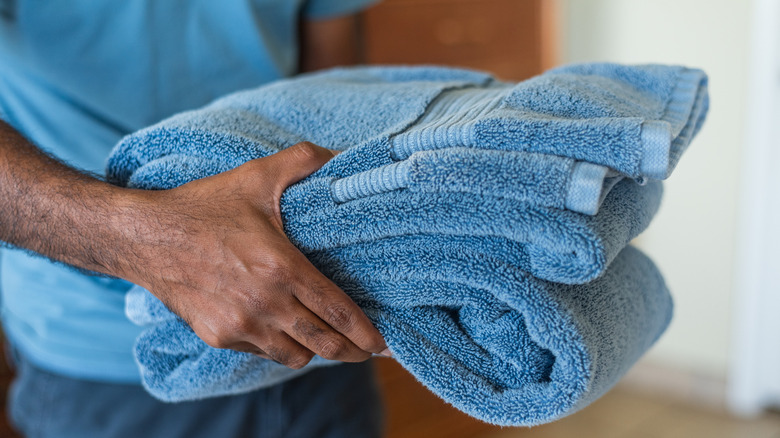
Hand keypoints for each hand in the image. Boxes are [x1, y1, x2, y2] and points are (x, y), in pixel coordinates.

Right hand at [121, 142, 388, 367]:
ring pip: (295, 356)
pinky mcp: (219, 337)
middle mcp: (264, 303)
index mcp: (280, 267)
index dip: (365, 332)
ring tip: (326, 339)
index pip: (337, 311)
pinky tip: (286, 332)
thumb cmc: (202, 206)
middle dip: (351, 351)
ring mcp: (240, 325)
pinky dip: (280, 346)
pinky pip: (263, 352)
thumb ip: (303, 161)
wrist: (143, 237)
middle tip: (365, 350)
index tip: (382, 343)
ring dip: (315, 350)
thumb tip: (341, 154)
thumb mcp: (256, 176)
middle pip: (323, 343)